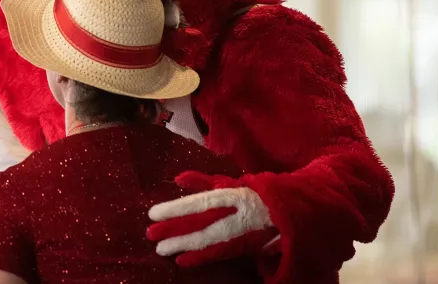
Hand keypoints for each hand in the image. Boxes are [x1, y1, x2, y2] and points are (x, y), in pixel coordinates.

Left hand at [146, 171, 278, 267]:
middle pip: (198, 223)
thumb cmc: (253, 194)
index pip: (197, 203)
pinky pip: (218, 254)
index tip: (153, 213)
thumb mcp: (229, 183)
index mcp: (230, 195)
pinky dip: (199, 258)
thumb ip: (202, 182)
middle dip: (173, 230)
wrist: (287, 213)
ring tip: (161, 249)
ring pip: (207, 241)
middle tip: (150, 234)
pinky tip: (181, 260)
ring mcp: (240, 233)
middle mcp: (234, 215)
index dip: (174, 209)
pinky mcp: (243, 248)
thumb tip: (178, 178)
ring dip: (182, 246)